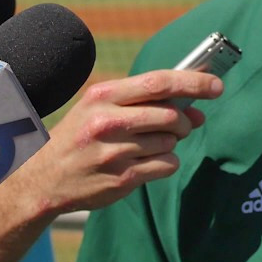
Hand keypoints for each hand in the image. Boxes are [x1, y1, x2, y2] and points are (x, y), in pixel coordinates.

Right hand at [16, 69, 224, 214]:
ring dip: (171, 143)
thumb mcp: (101, 107)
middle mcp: (107, 121)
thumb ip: (146, 103)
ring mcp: (114, 152)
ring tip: (148, 145)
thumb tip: (197, 111)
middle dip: (184, 121)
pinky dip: (166, 162)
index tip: (217, 85)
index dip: (193, 82)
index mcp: (103, 95)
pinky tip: (146, 162)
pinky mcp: (121, 179)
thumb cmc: (81, 136)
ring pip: (170, 142)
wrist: (45, 178)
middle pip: (170, 115)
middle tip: (183, 125)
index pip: (159, 82)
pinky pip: (166, 165)